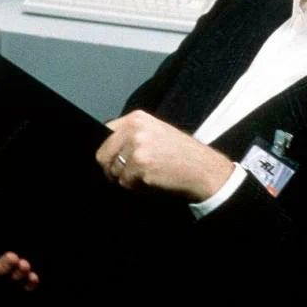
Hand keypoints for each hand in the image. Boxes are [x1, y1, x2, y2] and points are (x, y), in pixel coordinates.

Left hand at [98, 110, 233, 201]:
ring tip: (147, 175)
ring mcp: (137, 148)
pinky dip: (136, 187)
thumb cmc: (182, 153)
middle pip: (103, 155)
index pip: (106, 133)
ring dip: (126, 179)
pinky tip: (152, 181)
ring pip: (114, 171)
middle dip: (112, 168)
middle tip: (127, 175)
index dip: (109, 150)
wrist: (203, 169)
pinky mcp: (140, 167)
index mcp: (137, 118)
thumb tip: (109, 149)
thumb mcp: (156, 131)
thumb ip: (132, 135)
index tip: (115, 159)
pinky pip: (126, 183)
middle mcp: (134, 130)